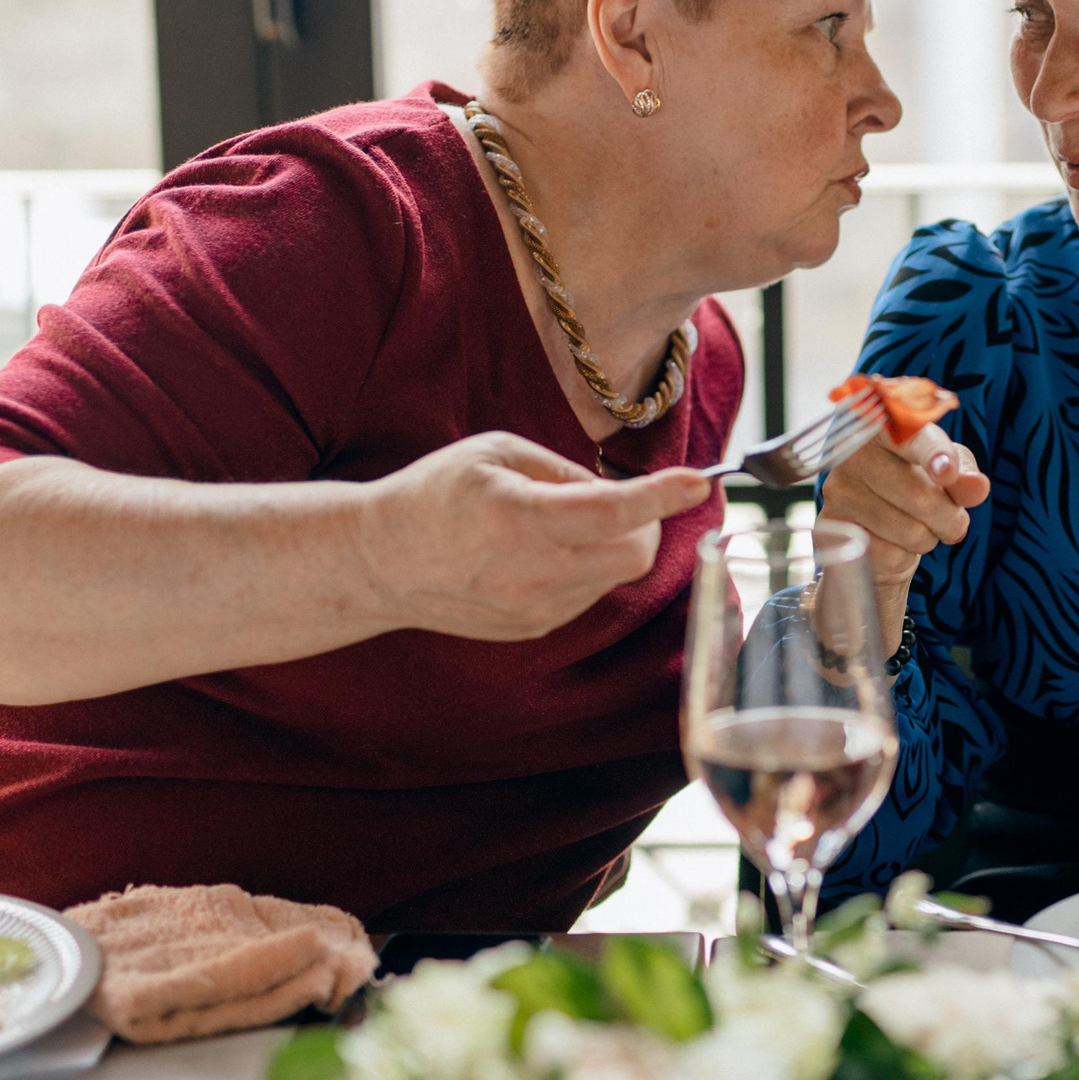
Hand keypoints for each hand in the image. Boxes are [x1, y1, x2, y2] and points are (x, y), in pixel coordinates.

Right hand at [357, 431, 712, 640]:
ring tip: (560, 522)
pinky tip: (543, 552)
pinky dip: (587, 567)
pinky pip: (588, 593)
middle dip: (646, 523)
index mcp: (520, 516)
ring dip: (612, 544)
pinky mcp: (534, 627)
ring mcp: (535, 607)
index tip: (699, 482)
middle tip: (622, 500)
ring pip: (614, 575)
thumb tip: (621, 493)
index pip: (613, 512)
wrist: (379, 562)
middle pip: (635, 555)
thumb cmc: (436, 494)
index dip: (663, 495)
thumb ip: (565, 470)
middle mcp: (532, 571)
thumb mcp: (497, 452)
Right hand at [819, 422, 990, 658]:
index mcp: (883, 424)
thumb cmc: (915, 483)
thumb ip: (964, 472)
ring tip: (920, 528)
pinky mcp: (831, 525)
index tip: (948, 471)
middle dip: (951, 519)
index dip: (933, 455)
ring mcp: (838, 489)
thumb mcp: (946, 468)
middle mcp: (853, 452)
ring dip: (929, 539)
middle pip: (920, 497)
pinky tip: (893, 541)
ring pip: (909, 531)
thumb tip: (977, 487)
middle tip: (954, 522)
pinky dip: (904, 557)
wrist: (873, 520)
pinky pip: (889, 555)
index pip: (912, 439)